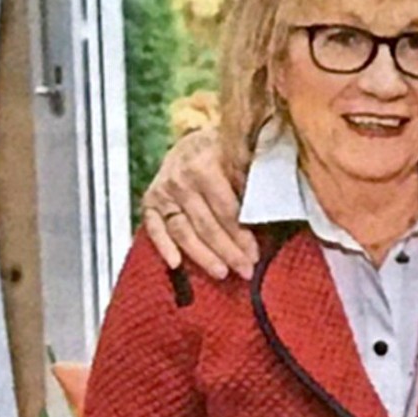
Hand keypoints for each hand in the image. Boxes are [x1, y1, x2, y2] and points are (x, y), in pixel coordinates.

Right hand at [140, 127, 258, 279]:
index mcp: (204, 167)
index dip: (241, 237)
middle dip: (227, 252)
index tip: (255, 256)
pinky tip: (176, 265)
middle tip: (245, 271)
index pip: (226, 211)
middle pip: (206, 225)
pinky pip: (154, 228)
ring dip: (203, 256)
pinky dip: (163, 247)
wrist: (195, 143)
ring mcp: (162, 192)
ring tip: (221, 273)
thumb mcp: (241, 159)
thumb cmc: (225, 154)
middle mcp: (179, 180)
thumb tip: (266, 212)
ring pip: (183, 232)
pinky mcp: (150, 202)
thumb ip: (250, 184)